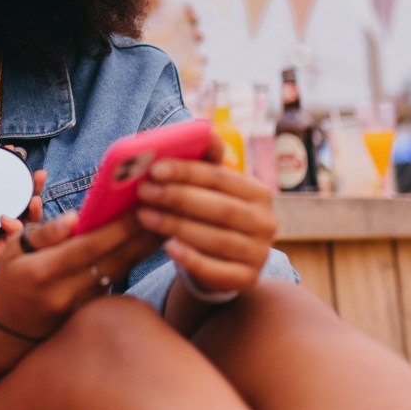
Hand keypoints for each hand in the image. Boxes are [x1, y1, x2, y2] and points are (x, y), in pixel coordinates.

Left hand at [0, 159, 46, 302]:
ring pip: (19, 223)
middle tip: (38, 176)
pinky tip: (12, 218)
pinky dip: (19, 231)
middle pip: (12, 203)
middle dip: (30, 189)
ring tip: (36, 196)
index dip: (7, 173)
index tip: (16, 156)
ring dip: (33, 209)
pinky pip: (12, 244)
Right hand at [0, 210, 160, 340]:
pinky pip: (117, 280)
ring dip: (145, 248)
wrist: (12, 327)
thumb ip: (44, 232)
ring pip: (120, 272)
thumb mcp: (14, 249)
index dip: (116, 229)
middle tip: (168, 210)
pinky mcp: (92, 310)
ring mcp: (81, 305)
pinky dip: (134, 260)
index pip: (88, 248)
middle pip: (113, 262)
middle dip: (142, 236)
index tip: (139, 207)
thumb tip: (74, 217)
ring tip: (169, 223)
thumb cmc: (13, 276)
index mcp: (43, 272)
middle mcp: (65, 293)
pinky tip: (150, 242)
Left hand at [134, 135, 276, 297]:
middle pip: (220, 208)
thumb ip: (205, 163)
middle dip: (178, 197)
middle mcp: (266, 223)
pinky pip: (217, 271)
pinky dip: (191, 259)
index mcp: (259, 193)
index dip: (188, 171)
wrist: (222, 260)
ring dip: (176, 225)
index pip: (222, 178)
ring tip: (144, 215)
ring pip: (217, 239)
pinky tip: (167, 247)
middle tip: (143, 190)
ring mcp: (259, 254)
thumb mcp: (210, 189)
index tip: (155, 168)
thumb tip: (201, 129)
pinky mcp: (247, 280)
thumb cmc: (210, 213)